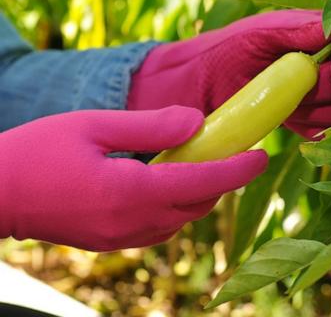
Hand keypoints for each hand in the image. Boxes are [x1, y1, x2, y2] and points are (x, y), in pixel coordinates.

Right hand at [0, 106, 266, 251]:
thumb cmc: (38, 152)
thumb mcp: (94, 126)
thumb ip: (150, 127)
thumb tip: (197, 123)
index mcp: (128, 192)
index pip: (200, 183)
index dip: (236, 169)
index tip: (260, 155)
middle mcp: (131, 222)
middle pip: (196, 204)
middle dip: (221, 179)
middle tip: (232, 149)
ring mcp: (122, 237)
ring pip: (181, 218)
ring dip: (200, 192)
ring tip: (205, 161)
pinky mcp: (112, 240)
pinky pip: (160, 226)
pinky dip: (177, 205)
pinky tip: (171, 182)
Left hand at [128, 10, 330, 138]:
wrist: (193, 87)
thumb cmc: (221, 51)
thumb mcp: (260, 33)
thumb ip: (300, 29)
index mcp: (308, 39)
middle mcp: (311, 67)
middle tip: (306, 90)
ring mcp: (303, 96)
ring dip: (326, 110)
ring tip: (294, 107)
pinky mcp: (292, 120)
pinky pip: (320, 130)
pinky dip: (320, 132)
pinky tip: (300, 127)